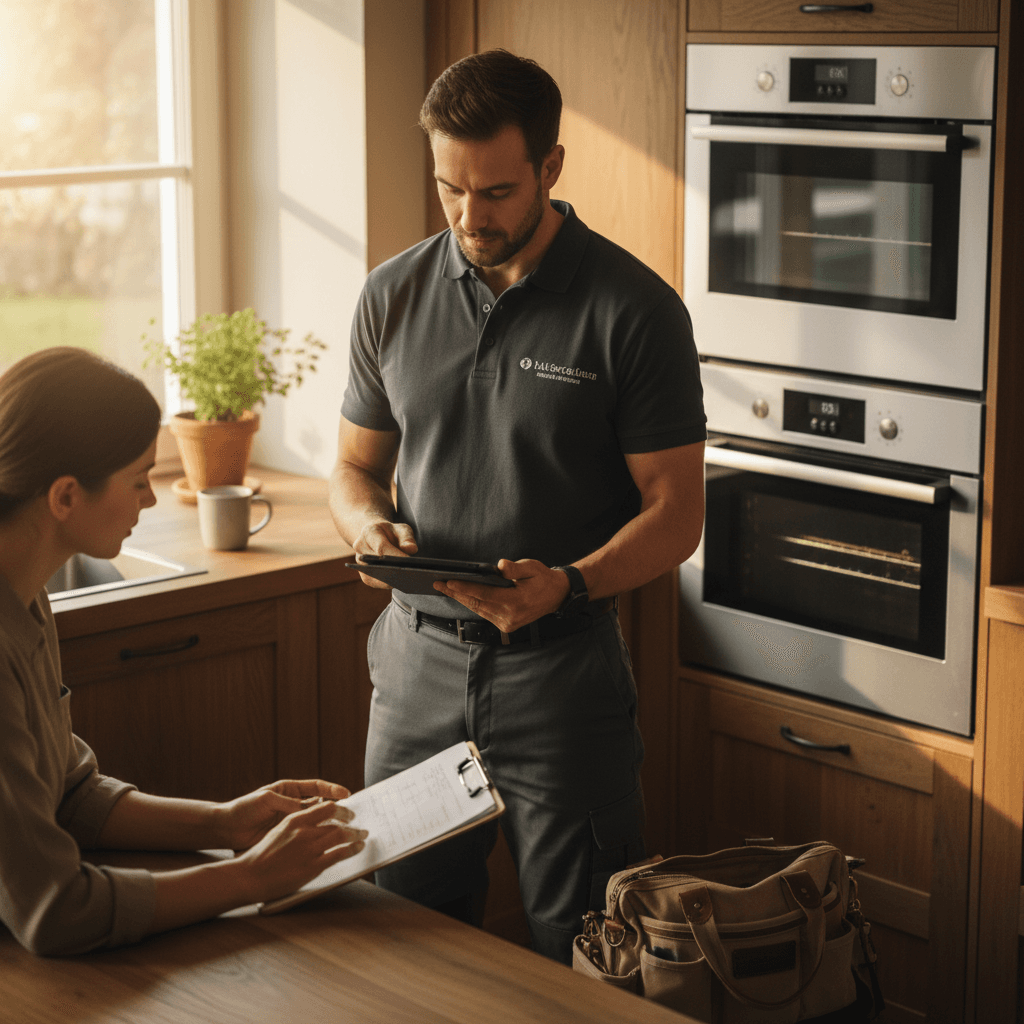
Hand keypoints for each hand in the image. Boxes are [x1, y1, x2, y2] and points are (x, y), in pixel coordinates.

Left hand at [220, 779, 354, 851]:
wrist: (227, 829)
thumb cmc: (244, 808)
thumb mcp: (267, 800)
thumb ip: (288, 804)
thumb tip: (309, 809)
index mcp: (290, 790)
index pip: (317, 787)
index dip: (332, 789)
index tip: (346, 794)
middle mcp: (294, 804)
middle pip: (321, 804)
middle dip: (337, 807)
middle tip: (351, 813)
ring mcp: (292, 820)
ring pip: (317, 821)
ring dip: (330, 824)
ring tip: (344, 828)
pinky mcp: (288, 836)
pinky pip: (307, 835)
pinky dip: (317, 837)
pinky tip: (327, 841)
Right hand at [235, 799, 367, 904]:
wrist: (249, 876)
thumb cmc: (262, 855)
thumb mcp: (279, 830)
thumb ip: (298, 824)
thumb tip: (318, 821)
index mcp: (295, 820)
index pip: (326, 807)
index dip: (341, 809)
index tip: (349, 812)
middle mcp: (304, 831)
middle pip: (337, 822)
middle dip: (353, 823)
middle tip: (360, 826)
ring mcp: (308, 849)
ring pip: (341, 836)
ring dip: (356, 836)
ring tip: (363, 836)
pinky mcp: (312, 867)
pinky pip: (338, 854)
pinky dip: (351, 850)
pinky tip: (357, 849)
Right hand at [353, 521, 417, 587]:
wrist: (379, 536)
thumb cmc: (393, 533)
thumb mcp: (402, 529)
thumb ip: (407, 537)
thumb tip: (411, 549)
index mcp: (369, 532)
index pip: (381, 547)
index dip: (394, 556)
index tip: (408, 562)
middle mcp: (360, 547)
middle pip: (376, 562)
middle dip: (393, 570)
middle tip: (410, 576)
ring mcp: (359, 561)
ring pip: (374, 575)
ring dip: (389, 580)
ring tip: (407, 582)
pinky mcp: (364, 574)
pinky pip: (374, 582)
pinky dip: (387, 584)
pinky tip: (401, 585)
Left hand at [434, 558, 571, 632]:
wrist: (556, 596)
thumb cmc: (542, 578)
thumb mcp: (532, 567)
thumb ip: (515, 568)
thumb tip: (500, 566)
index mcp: (517, 602)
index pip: (485, 594)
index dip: (465, 588)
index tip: (449, 582)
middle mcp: (510, 616)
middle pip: (477, 604)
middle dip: (456, 594)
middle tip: (438, 584)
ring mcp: (508, 623)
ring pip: (479, 610)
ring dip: (461, 599)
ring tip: (445, 589)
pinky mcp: (507, 626)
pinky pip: (485, 614)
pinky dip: (472, 604)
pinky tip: (461, 596)